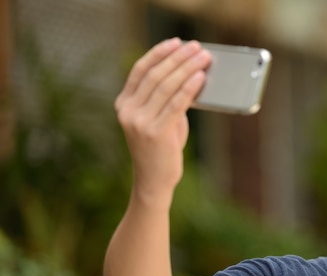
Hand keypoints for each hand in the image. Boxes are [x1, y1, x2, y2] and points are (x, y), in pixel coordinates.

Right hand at [115, 38, 210, 203]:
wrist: (154, 182)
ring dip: (187, 69)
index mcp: (123, 104)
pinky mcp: (155, 132)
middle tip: (197, 48)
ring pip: (166, 87)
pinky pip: (176, 104)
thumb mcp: (159, 120)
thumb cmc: (161, 150)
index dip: (159, 53)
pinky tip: (200, 78)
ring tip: (203, 59)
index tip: (176, 42)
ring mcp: (139, 122)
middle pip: (155, 75)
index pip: (140, 70)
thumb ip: (167, 99)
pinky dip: (189, 88)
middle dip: (179, 58)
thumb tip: (190, 75)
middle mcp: (127, 111)